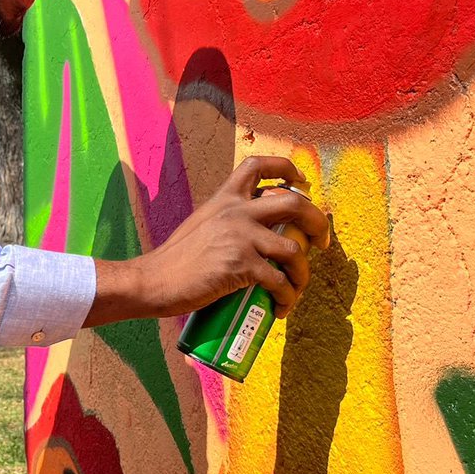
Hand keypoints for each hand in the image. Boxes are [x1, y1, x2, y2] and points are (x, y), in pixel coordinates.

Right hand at [89, 156, 329, 325]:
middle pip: (294, 203)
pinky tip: (281, 308)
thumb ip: (227, 222)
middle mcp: (235, 211)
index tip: (302, 183)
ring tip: (297, 288)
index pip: (258, 165)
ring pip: (294, 249)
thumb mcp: (202, 225)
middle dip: (317, 222)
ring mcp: (240, 237)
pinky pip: (280, 281)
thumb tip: (257, 234)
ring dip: (304, 273)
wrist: (153, 281)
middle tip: (322, 242)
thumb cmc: (175, 260)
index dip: (287, 168)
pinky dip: (287, 297)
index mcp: (224, 198)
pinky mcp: (241, 266)